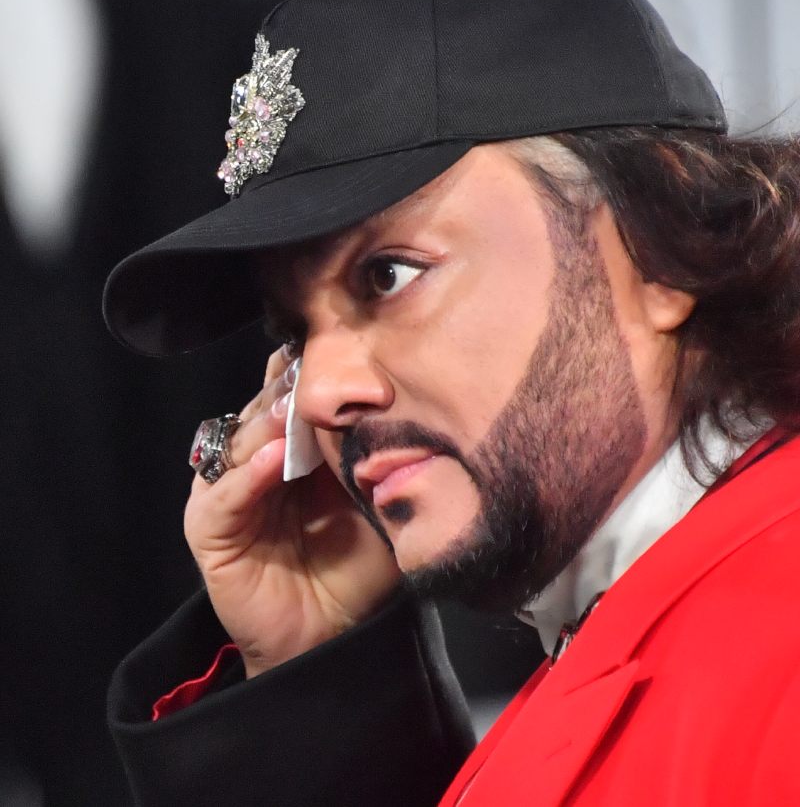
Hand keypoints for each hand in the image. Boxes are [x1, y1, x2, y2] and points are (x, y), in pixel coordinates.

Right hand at [183, 348, 402, 677]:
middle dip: (292, 388)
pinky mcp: (212, 527)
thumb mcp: (378, 502)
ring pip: (241, 439)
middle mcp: (260, 459)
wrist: (334, 636)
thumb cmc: (361, 568)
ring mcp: (233, 490)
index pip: (299, 394)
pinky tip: (274, 458)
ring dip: (267, 421)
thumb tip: (406, 402)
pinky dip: (248, 473)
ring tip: (293, 407)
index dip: (318, 373)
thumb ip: (378, 457)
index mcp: (299, 448)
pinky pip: (224, 493)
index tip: (348, 346)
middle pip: (266, 407)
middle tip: (318, 367)